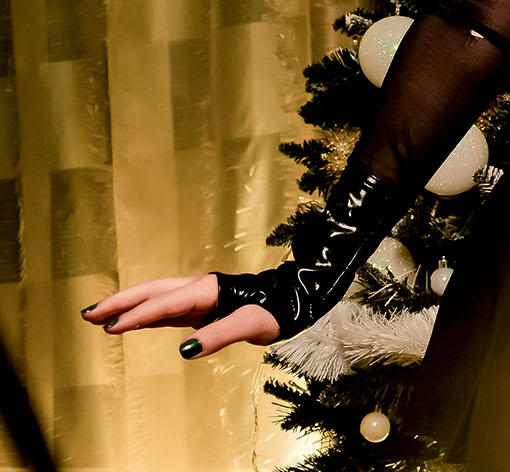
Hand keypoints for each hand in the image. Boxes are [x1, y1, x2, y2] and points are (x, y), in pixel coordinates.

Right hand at [81, 273, 280, 359]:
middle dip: (120, 302)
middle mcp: (199, 289)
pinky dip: (145, 316)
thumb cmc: (275, 311)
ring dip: (128, 307)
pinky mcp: (200, 308)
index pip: (165, 303)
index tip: (112, 327)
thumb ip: (220, 335)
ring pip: (156, 298)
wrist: (292, 302)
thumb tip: (186, 350)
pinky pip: (166, 310)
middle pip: (152, 292)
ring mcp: (198, 297)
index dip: (138, 315)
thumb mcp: (252, 325)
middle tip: (88, 314)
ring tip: (97, 318)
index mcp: (207, 290)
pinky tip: (129, 324)